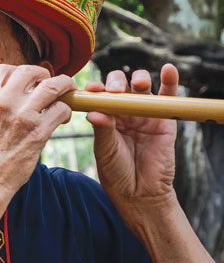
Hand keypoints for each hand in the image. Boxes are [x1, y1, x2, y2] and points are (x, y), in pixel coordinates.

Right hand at [0, 64, 75, 205]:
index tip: (25, 80)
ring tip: (66, 91)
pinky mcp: (38, 133)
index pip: (4, 70)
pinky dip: (66, 110)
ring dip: (63, 86)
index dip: (17, 71)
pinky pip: (61, 110)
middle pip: (31, 72)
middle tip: (48, 82)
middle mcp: (4, 103)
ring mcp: (23, 117)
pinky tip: (62, 116)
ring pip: (53, 87)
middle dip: (43, 74)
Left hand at [85, 64, 178, 228]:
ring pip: (141, 87)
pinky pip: (168, 97)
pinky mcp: (164, 119)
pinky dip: (170, 81)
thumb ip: (102, 130)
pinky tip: (169, 70)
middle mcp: (123, 112)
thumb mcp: (105, 151)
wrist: (140, 193)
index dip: (96, 89)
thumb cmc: (117, 173)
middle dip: (115, 82)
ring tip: (138, 83)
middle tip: (113, 91)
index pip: (98, 95)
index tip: (92, 89)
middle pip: (119, 86)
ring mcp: (143, 114)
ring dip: (139, 79)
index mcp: (104, 116)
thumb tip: (94, 112)